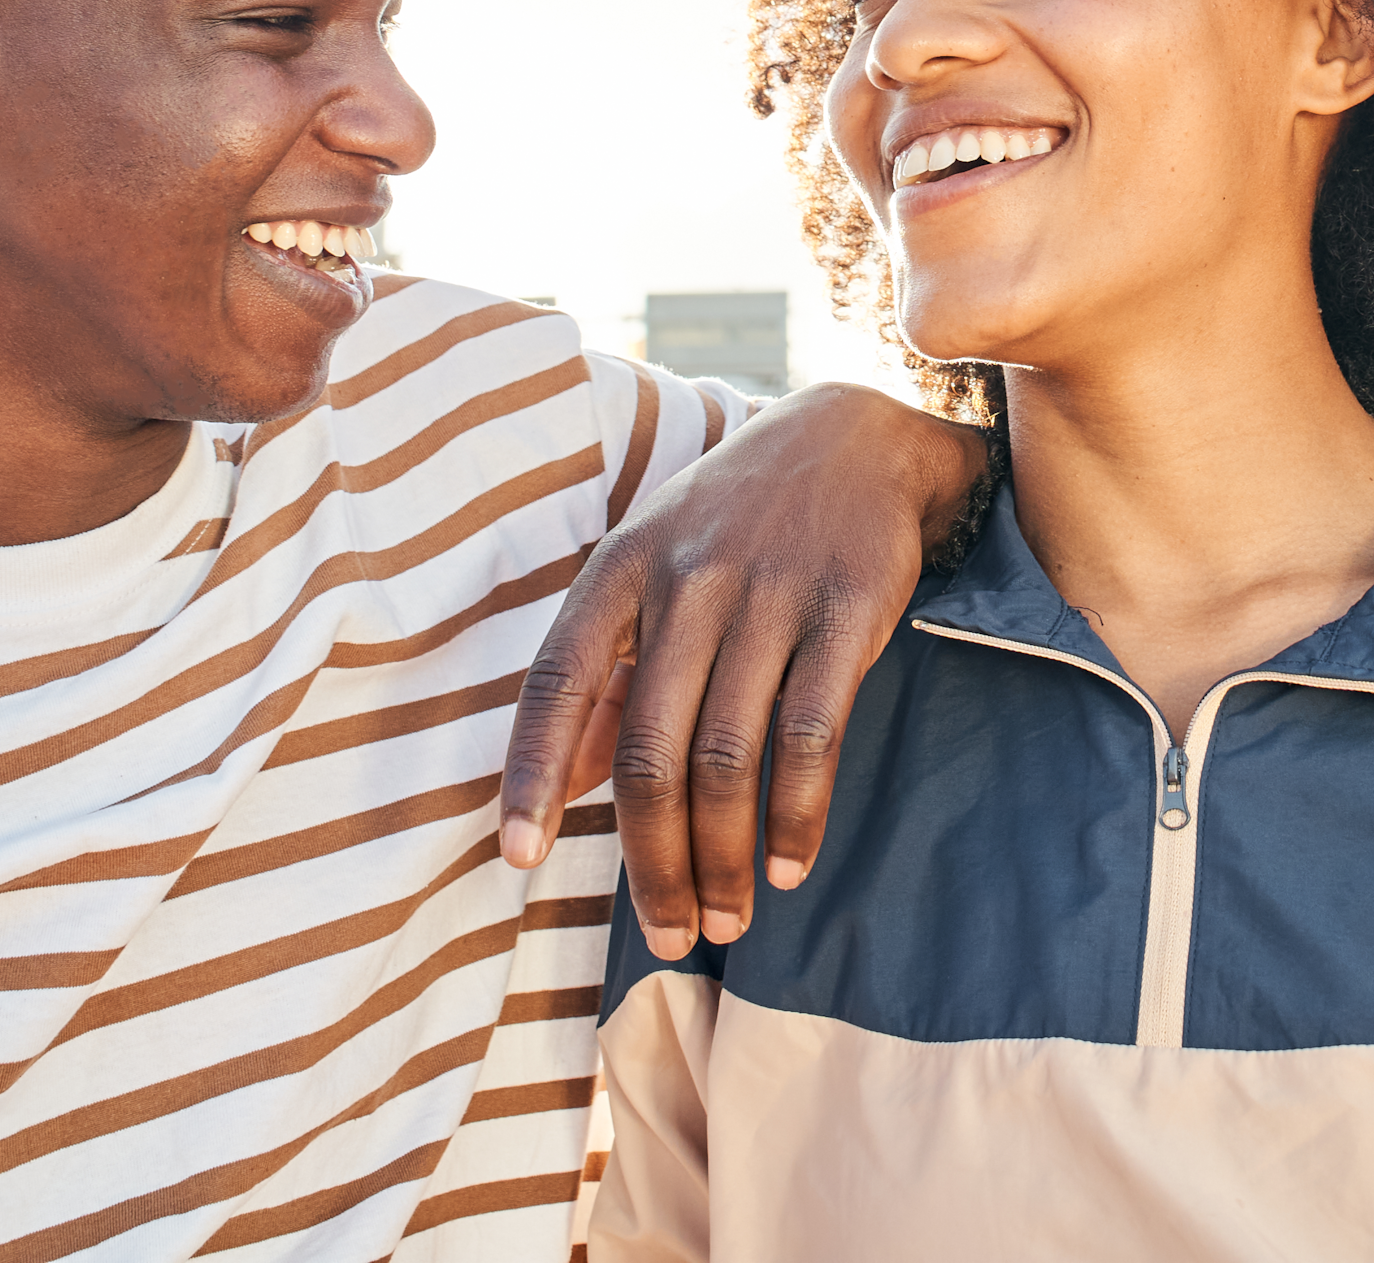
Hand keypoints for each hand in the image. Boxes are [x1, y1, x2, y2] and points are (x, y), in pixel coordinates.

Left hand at [498, 382, 984, 959]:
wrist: (855, 438)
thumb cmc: (732, 523)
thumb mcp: (649, 571)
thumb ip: (601, 676)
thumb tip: (553, 790)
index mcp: (619, 569)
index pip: (557, 682)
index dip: (530, 774)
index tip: (518, 859)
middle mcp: (686, 580)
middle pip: (649, 751)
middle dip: (653, 861)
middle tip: (668, 934)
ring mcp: (769, 596)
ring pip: (726, 760)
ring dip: (722, 858)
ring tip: (727, 919)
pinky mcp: (847, 612)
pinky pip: (810, 737)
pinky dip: (797, 816)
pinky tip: (790, 865)